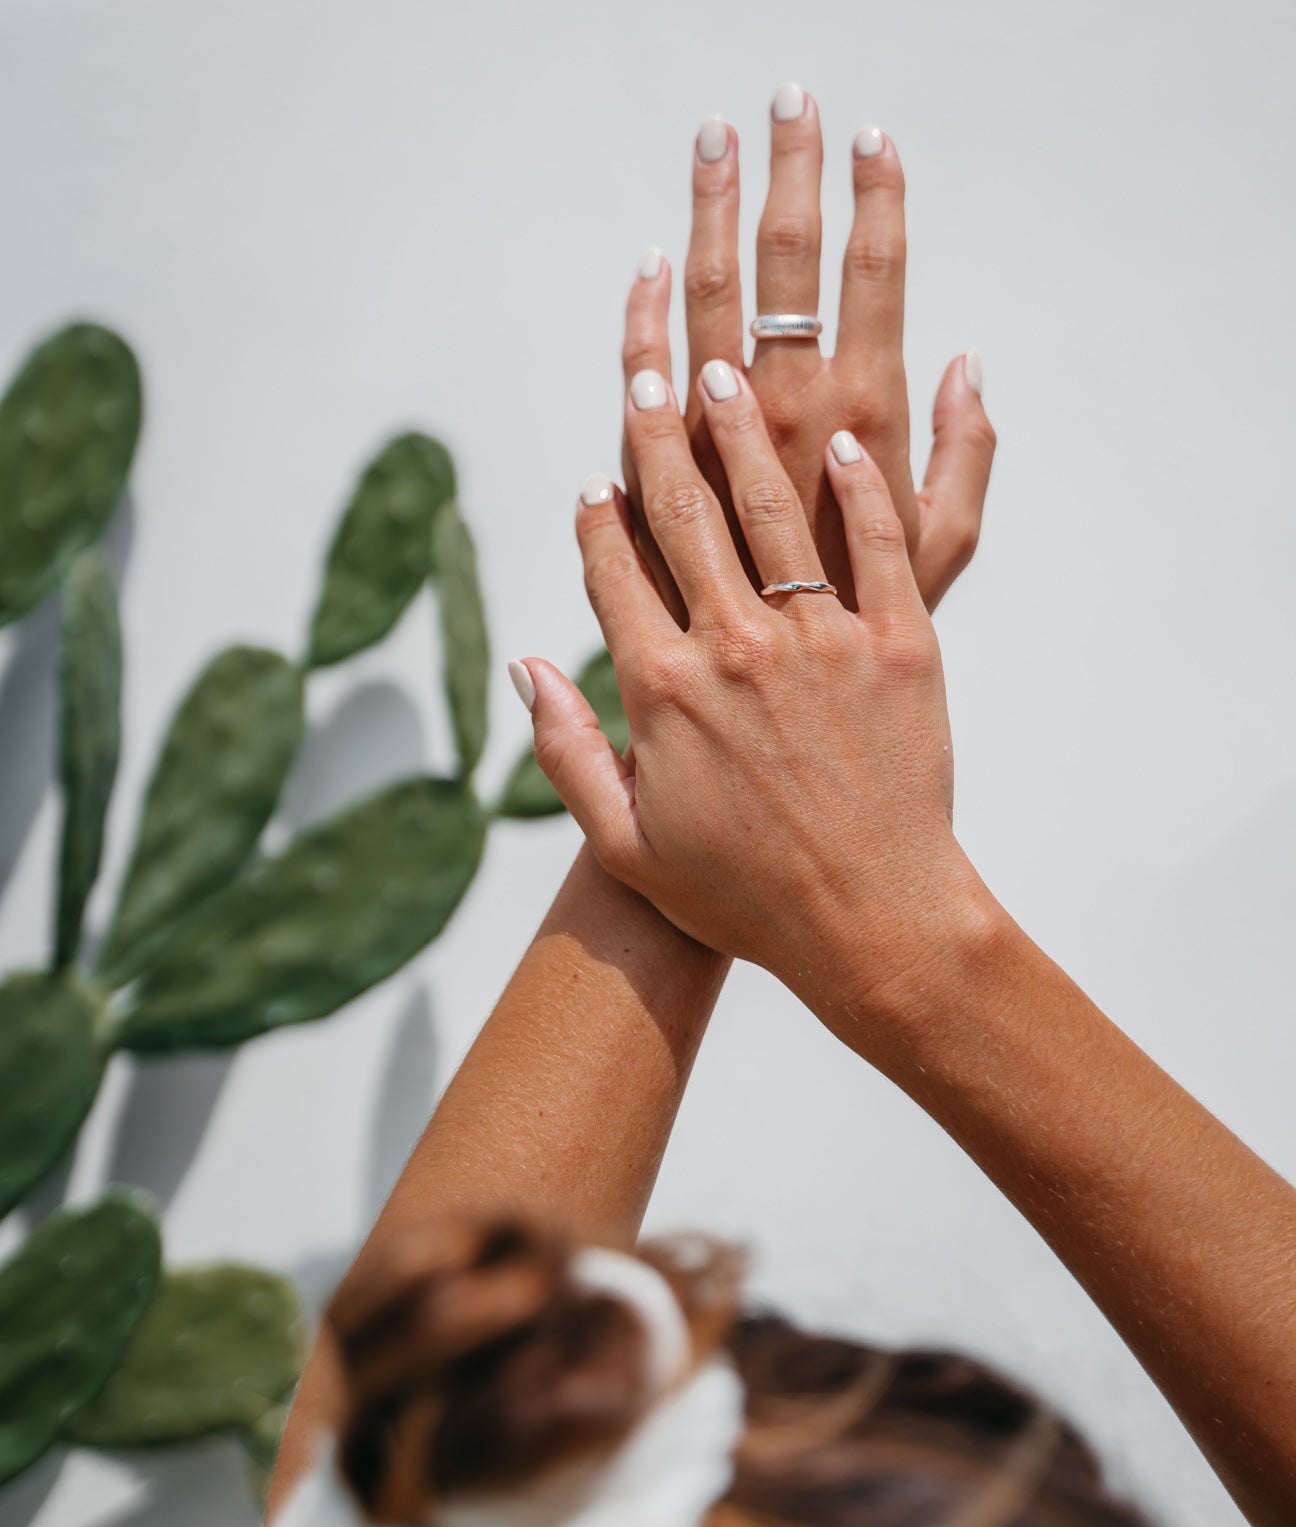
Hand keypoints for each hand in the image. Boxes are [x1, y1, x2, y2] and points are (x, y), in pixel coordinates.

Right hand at [525, 373, 982, 1021]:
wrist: (872, 922)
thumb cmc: (742, 897)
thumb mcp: (627, 845)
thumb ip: (567, 754)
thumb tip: (527, 669)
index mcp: (664, 691)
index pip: (613, 573)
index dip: (598, 517)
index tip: (595, 475)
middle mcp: (735, 648)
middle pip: (684, 517)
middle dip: (658, 434)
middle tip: (646, 371)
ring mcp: (821, 641)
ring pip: (772, 510)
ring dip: (742, 431)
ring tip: (724, 369)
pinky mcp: (900, 645)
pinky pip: (877, 543)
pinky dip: (858, 486)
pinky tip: (840, 441)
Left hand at [621, 90, 994, 615]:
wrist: (767, 722)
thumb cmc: (865, 643)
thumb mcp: (944, 558)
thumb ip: (964, 460)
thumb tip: (967, 362)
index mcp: (866, 427)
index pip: (873, 283)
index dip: (874, 204)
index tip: (871, 137)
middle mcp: (786, 422)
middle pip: (782, 269)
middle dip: (787, 176)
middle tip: (788, 98)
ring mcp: (715, 446)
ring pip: (708, 301)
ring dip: (713, 214)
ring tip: (717, 138)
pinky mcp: (662, 476)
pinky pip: (644, 374)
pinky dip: (645, 314)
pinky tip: (651, 262)